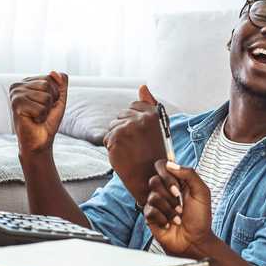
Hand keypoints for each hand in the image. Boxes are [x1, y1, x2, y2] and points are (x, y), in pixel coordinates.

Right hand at [9, 72, 67, 154]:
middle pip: (47, 84)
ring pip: (45, 96)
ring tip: (37, 116)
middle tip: (42, 111)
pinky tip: (33, 120)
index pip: (50, 78)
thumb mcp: (59, 99)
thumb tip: (53, 72)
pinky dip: (41, 116)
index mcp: (27, 81)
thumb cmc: (48, 120)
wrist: (40, 140)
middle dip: (51, 101)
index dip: (55, 94)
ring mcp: (16, 94)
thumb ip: (60, 84)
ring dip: (46, 109)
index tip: (47, 104)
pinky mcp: (16, 104)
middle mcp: (18, 85)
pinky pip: (41, 107)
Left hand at [103, 85, 165, 203]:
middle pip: (121, 115)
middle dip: (125, 128)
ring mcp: (127, 128)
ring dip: (117, 138)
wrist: (150, 179)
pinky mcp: (116, 139)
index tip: (140, 134)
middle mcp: (141, 119)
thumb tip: (142, 86)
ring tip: (130, 151)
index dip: (134, 120)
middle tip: (135, 145)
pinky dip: (112, 148)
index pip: (134, 106)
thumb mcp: (159, 128)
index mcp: (154, 115)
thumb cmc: (155, 154)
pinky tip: (123, 156)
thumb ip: (150, 105)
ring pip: (113, 126)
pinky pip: (107, 138)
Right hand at [143, 160, 213, 256]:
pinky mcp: (150, 216)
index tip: (177, 187)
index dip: (167, 175)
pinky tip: (169, 223)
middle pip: (154, 180)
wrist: (195, 241)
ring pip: (152, 196)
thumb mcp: (202, 193)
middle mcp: (164, 191)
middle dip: (169, 195)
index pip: (162, 166)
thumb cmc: (200, 219)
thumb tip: (171, 164)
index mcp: (176, 182)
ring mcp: (156, 203)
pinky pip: (149, 210)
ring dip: (169, 209)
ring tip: (177, 217)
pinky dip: (162, 218)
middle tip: (180, 204)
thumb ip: (190, 174)